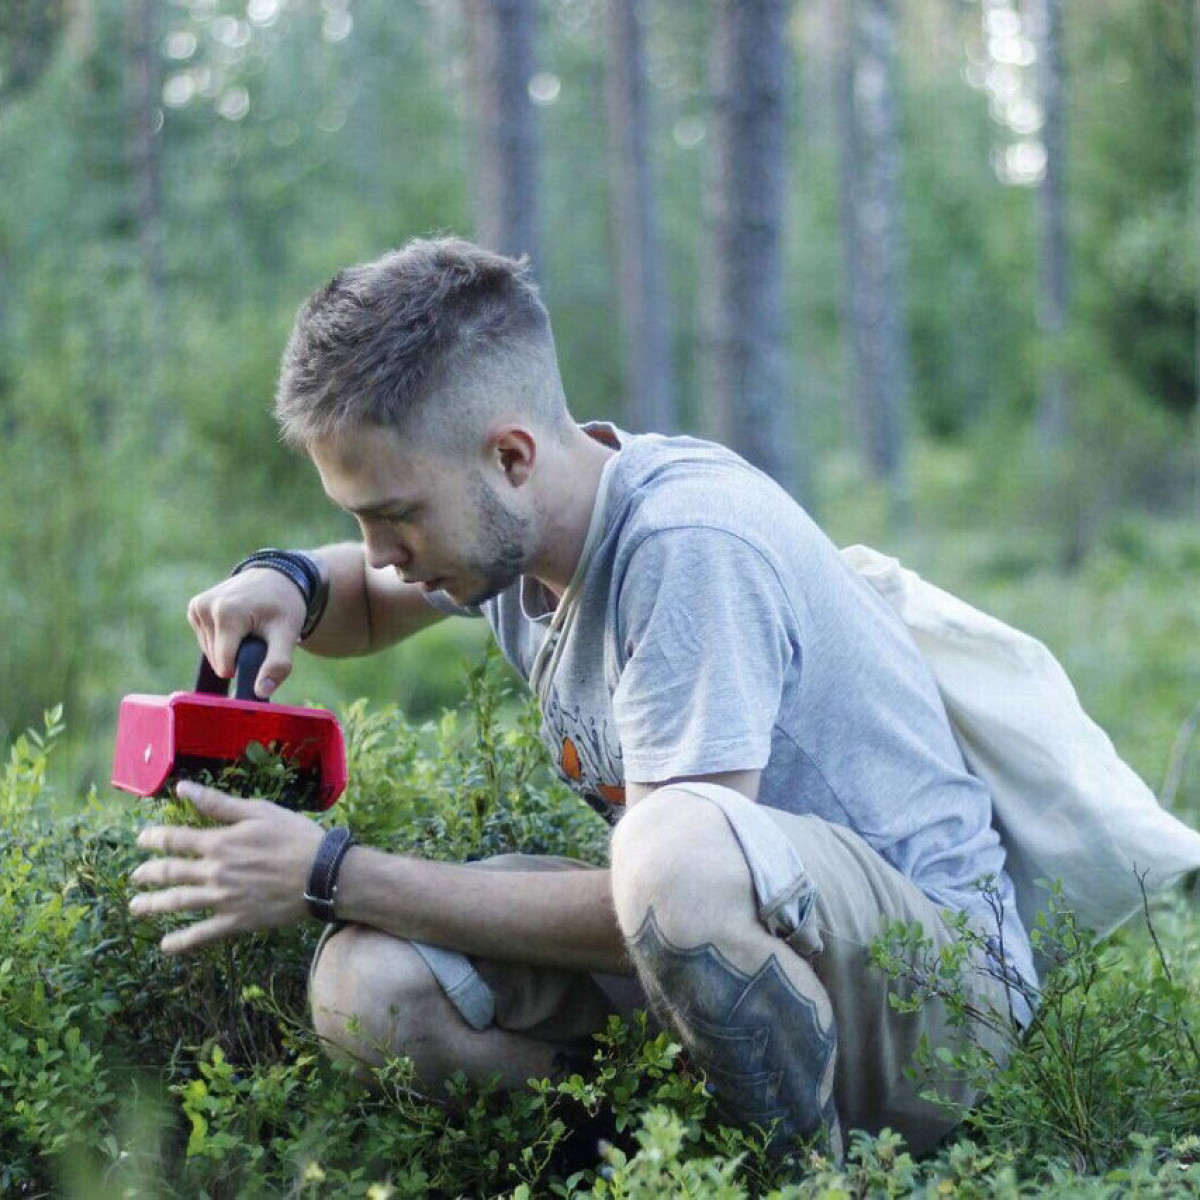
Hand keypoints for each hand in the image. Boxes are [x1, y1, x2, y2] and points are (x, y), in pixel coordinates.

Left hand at [129, 781, 324, 953]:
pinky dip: (182, 942)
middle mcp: (214, 873)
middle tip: (135, 876)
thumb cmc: (295, 837)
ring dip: (153, 905)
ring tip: (136, 906)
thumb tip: (183, 788)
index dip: (154, 839)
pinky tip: (166, 946)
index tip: (142, 839)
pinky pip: (202, 934)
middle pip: (171, 873)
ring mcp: (223, 900)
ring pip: (179, 903)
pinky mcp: (236, 921)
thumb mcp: (258, 812)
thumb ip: (218, 804)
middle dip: (149, 873)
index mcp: (219, 843)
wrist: (322, 874)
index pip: (175, 839)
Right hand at [187, 568, 305, 698]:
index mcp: (226, 613)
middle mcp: (206, 607)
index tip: (260, 655)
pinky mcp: (195, 607)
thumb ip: (278, 664)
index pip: (225, 664)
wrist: (278, 577)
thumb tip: (261, 693)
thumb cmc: (285, 606)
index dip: (244, 668)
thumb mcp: (287, 634)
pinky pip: (206, 640)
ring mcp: (197, 606)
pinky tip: (238, 624)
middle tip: (258, 637)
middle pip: (217, 659)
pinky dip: (222, 639)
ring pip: (210, 652)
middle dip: (238, 657)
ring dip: (230, 649)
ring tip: (249, 628)